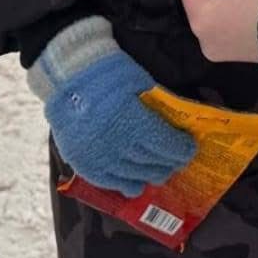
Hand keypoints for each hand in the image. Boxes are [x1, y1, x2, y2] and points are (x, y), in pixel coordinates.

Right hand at [29, 18, 195, 196]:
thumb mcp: (141, 84)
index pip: (167, 145)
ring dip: (151, 173)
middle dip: (170, 162)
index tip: (189, 149)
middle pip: (153, 162)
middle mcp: (118, 144)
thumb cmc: (109, 74)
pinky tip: (138, 184)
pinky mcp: (84, 164)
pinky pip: (111, 183)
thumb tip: (174, 126)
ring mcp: (100, 157)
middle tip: (178, 160)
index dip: (182, 150)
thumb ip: (157, 108)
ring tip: (161, 170)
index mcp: (134, 121)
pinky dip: (127, 184)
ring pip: (135, 175)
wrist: (68, 75)